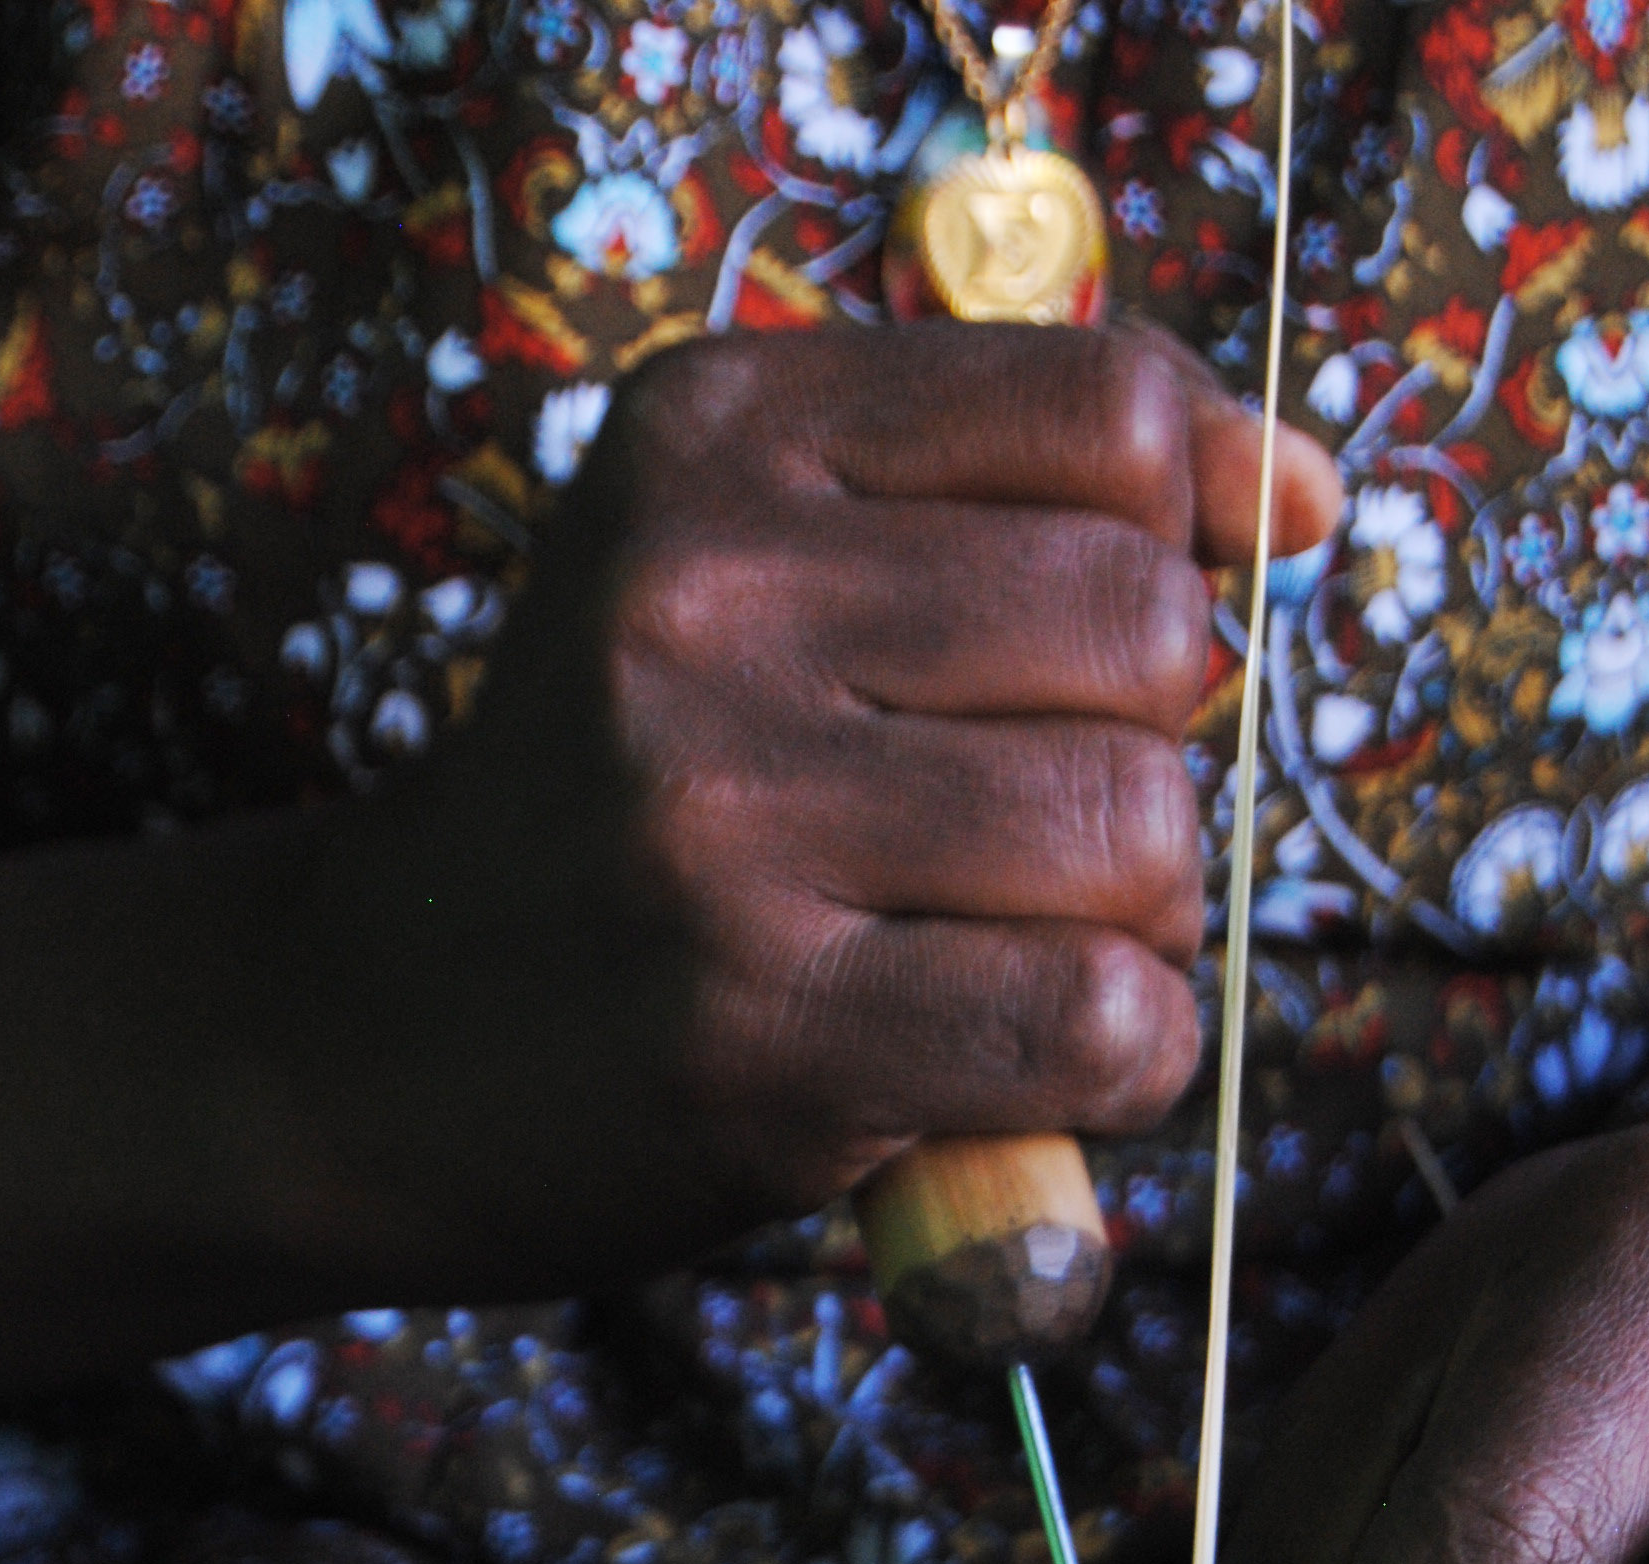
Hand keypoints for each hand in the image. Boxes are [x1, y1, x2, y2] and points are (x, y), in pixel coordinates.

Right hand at [0, 317, 1336, 1459]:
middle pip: (1148, 625)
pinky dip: (1119, 1064)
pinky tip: (1019, 1070)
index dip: (1197, 525)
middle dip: (1155, 751)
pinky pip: (1097, 1021)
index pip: (1106, 408)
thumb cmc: (607, 811)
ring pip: (1140, 831)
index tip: (1160, 629)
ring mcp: (729, 821)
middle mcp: (708, 598)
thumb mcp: (730, 571)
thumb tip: (1296, 492)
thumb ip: (988, 499)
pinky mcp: (766, 1033)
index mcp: (717, 437)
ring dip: (1139, 923)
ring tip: (1015, 954)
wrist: (352, 1040)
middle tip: (1040, 836)